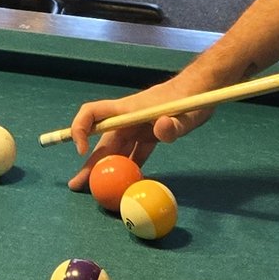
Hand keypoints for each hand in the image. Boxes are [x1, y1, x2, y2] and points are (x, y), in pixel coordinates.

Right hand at [64, 69, 223, 189]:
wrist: (201, 90)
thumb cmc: (191, 98)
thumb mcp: (184, 114)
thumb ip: (173, 125)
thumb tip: (162, 128)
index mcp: (127, 110)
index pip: (92, 114)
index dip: (81, 129)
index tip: (83, 151)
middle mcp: (127, 120)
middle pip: (102, 142)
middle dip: (88, 163)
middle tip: (77, 184)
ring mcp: (138, 129)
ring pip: (116, 151)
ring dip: (106, 170)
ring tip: (95, 189)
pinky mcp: (149, 136)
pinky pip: (134, 154)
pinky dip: (128, 168)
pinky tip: (125, 183)